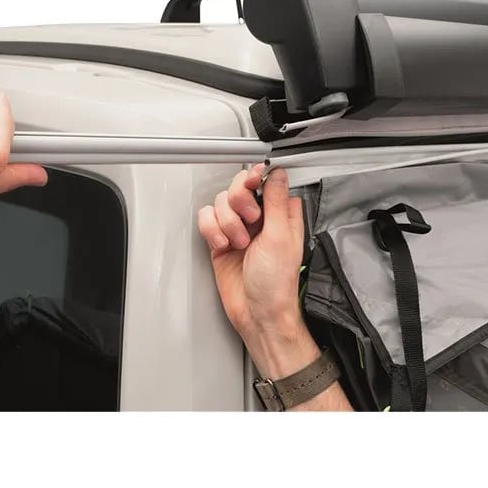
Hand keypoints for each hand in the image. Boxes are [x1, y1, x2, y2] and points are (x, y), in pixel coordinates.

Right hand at [197, 165, 319, 379]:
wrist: (257, 313)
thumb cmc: (276, 283)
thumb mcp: (280, 237)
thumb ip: (276, 201)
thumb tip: (277, 173)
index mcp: (280, 215)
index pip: (265, 182)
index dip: (255, 177)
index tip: (251, 182)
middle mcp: (259, 220)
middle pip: (238, 188)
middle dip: (238, 202)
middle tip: (249, 219)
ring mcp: (238, 230)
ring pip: (220, 204)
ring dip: (226, 221)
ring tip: (238, 242)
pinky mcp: (220, 241)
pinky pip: (207, 221)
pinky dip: (211, 230)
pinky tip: (222, 245)